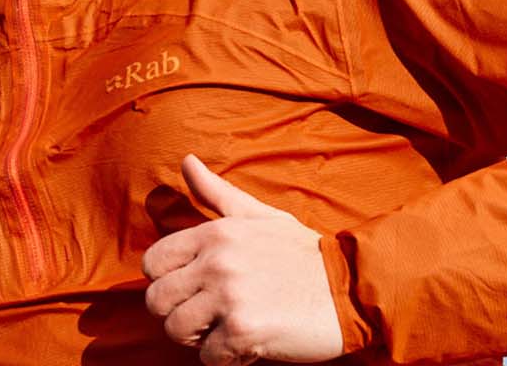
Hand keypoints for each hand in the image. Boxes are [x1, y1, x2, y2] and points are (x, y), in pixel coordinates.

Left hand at [142, 155, 343, 364]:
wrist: (354, 288)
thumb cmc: (304, 254)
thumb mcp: (260, 216)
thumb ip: (217, 193)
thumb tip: (186, 160)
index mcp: (214, 234)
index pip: (152, 263)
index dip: (166, 281)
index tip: (191, 289)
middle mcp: (216, 263)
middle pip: (157, 301)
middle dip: (177, 313)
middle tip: (207, 316)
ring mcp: (229, 297)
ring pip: (177, 330)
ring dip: (199, 338)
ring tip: (226, 329)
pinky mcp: (245, 331)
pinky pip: (209, 356)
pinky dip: (226, 357)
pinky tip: (248, 344)